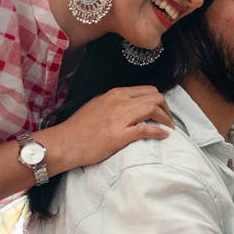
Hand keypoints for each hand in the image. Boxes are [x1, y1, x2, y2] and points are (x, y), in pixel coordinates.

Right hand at [49, 86, 173, 170]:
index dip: (159, 101)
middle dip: (166, 109)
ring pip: (154, 109)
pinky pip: (147, 129)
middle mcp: (119, 101)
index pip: (147, 90)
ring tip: (169, 128)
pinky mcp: (120, 135)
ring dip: (166, 119)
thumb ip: (115, 103)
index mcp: (115, 94)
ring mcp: (120, 117)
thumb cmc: (78, 128)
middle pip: (155, 97)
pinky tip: (164, 135)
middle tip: (168, 120)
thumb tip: (131, 107)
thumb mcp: (97, 106)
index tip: (162, 111)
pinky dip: (159, 132)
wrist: (64, 143)